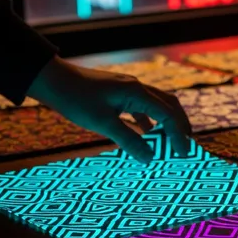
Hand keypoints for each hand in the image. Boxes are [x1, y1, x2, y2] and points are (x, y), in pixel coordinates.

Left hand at [28, 56, 191, 163]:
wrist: (51, 79)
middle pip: (170, 106)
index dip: (177, 136)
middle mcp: (137, 88)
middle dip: (181, 127)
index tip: (181, 155)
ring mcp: (129, 89)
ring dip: (167, 124)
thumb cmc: (75, 99)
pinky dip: (150, 122)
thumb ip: (128, 140)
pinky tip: (147, 135)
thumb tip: (150, 158)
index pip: (167, 115)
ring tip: (171, 143)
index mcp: (137, 93)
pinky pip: (143, 108)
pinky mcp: (120, 93)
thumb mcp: (102, 123)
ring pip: (158, 106)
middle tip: (185, 148)